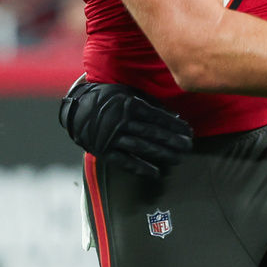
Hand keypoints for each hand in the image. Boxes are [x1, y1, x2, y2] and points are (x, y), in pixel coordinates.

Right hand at [59, 79, 193, 177]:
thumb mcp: (129, 93)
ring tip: (178, 159)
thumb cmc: (109, 98)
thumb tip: (175, 117)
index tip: (189, 132)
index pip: (158, 117)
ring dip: (162, 155)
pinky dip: (141, 168)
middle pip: (152, 133)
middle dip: (173, 141)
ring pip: (141, 148)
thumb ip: (151, 104)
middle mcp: (121, 121)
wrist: (77, 107)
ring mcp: (111, 137)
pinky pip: (125, 162)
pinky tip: (156, 173)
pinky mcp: (103, 151)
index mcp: (129, 104)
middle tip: (188, 147)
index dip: (175, 126)